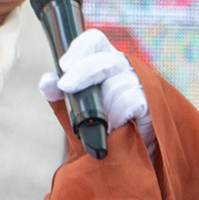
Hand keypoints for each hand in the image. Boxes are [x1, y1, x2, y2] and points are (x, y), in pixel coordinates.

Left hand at [39, 28, 155, 156]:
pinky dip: (117, 114)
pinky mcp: (151, 100)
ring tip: (102, 123)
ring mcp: (140, 82)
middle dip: (83, 71)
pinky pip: (131, 99)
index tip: (64, 65)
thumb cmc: (101, 131)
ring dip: (103, 105)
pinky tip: (115, 127)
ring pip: (117, 83)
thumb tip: (47, 81)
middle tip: (65, 87)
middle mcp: (123, 68)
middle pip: (105, 58)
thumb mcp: (74, 115)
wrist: (125, 158)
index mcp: (103, 63)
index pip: (95, 40)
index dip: (80, 47)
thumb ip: (59, 98)